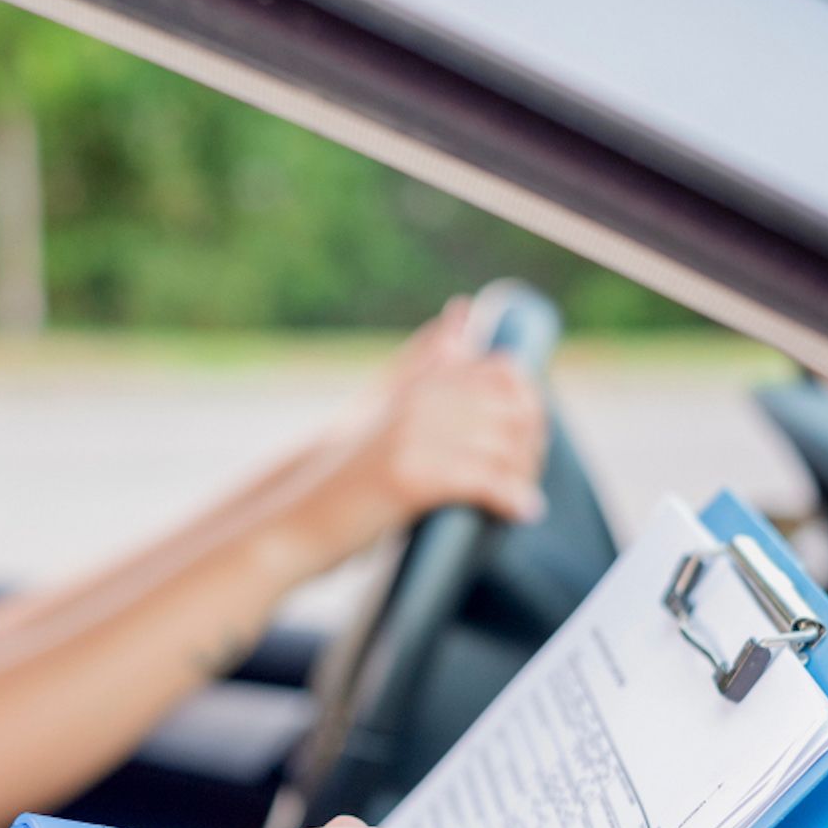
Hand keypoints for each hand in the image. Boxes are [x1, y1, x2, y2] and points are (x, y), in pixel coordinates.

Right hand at [291, 297, 548, 564]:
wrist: (296, 518)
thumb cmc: (342, 472)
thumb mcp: (383, 408)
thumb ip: (421, 361)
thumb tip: (461, 310)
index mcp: (418, 385)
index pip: (501, 374)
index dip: (527, 405)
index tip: (527, 439)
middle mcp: (418, 402)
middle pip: (511, 412)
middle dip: (530, 446)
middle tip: (526, 477)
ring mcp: (412, 438)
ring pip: (502, 449)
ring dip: (523, 476)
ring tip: (522, 499)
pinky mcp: (408, 477)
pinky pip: (482, 482)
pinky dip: (509, 498)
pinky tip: (519, 510)